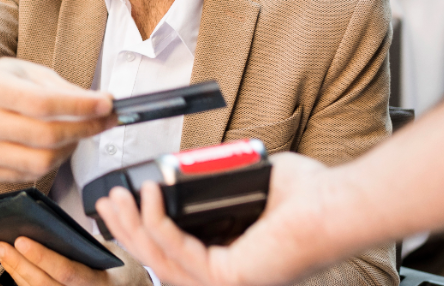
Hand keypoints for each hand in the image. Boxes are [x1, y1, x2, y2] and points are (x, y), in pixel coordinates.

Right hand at [0, 58, 114, 181]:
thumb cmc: (2, 83)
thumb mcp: (30, 72)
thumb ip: (65, 89)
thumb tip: (102, 105)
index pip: (43, 104)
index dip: (80, 108)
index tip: (106, 106)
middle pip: (46, 137)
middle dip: (84, 130)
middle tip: (102, 121)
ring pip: (41, 162)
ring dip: (69, 149)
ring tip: (75, 134)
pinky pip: (30, 175)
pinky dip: (51, 161)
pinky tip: (53, 146)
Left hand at [0, 237, 150, 285]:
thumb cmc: (121, 270)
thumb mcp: (110, 253)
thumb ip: (84, 244)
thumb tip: (50, 227)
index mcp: (100, 283)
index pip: (67, 272)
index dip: (42, 257)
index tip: (21, 240)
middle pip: (44, 285)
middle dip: (19, 264)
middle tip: (1, 244)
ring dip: (15, 272)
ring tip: (1, 251)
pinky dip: (21, 281)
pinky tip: (12, 266)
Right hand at [94, 153, 336, 285]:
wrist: (335, 204)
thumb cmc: (308, 197)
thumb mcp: (245, 185)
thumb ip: (215, 183)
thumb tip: (183, 170)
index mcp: (231, 262)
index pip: (173, 255)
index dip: (141, 233)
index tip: (123, 206)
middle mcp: (228, 280)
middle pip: (158, 260)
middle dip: (126, 230)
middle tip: (107, 203)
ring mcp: (227, 283)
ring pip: (161, 259)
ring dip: (133, 226)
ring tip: (117, 198)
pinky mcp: (229, 276)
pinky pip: (179, 250)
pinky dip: (157, 222)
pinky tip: (149, 196)